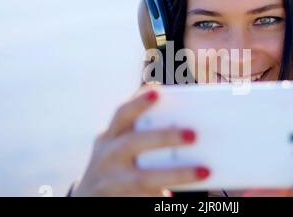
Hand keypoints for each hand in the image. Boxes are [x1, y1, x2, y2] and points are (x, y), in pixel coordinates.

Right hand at [71, 87, 209, 196]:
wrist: (89, 198)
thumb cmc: (115, 163)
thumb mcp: (117, 144)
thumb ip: (139, 132)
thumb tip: (182, 123)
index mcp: (109, 136)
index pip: (122, 114)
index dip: (138, 102)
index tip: (157, 91)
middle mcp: (107, 156)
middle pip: (133, 143)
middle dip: (164, 137)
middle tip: (193, 135)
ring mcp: (111, 181)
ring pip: (144, 178)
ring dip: (176, 174)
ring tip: (203, 171)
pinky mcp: (119, 201)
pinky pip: (144, 198)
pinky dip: (164, 196)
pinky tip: (180, 196)